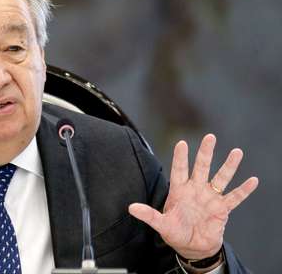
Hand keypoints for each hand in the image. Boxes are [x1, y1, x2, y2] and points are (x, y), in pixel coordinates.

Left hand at [128, 134, 258, 259]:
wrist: (192, 246)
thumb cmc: (175, 232)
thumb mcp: (161, 224)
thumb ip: (148, 215)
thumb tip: (130, 208)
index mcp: (179, 190)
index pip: (179, 170)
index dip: (180, 158)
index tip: (181, 143)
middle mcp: (196, 189)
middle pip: (201, 167)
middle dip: (205, 153)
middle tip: (210, 137)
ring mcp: (210, 198)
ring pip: (221, 178)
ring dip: (229, 166)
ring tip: (237, 152)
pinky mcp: (222, 209)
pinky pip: (234, 198)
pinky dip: (243, 190)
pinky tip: (252, 180)